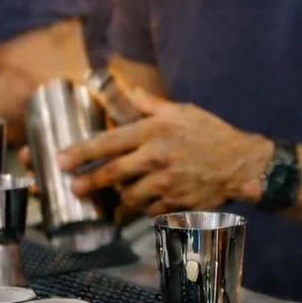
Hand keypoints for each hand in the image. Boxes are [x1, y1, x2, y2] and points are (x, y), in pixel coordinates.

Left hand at [55, 90, 272, 217]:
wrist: (241, 164)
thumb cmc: (210, 134)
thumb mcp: (182, 111)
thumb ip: (152, 105)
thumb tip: (132, 93)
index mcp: (154, 131)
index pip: (109, 142)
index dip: (81, 152)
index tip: (60, 160)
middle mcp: (156, 157)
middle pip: (112, 173)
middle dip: (88, 182)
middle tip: (73, 187)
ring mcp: (165, 183)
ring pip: (128, 196)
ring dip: (116, 198)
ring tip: (108, 199)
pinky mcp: (174, 202)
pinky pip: (148, 210)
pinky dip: (140, 209)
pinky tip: (137, 206)